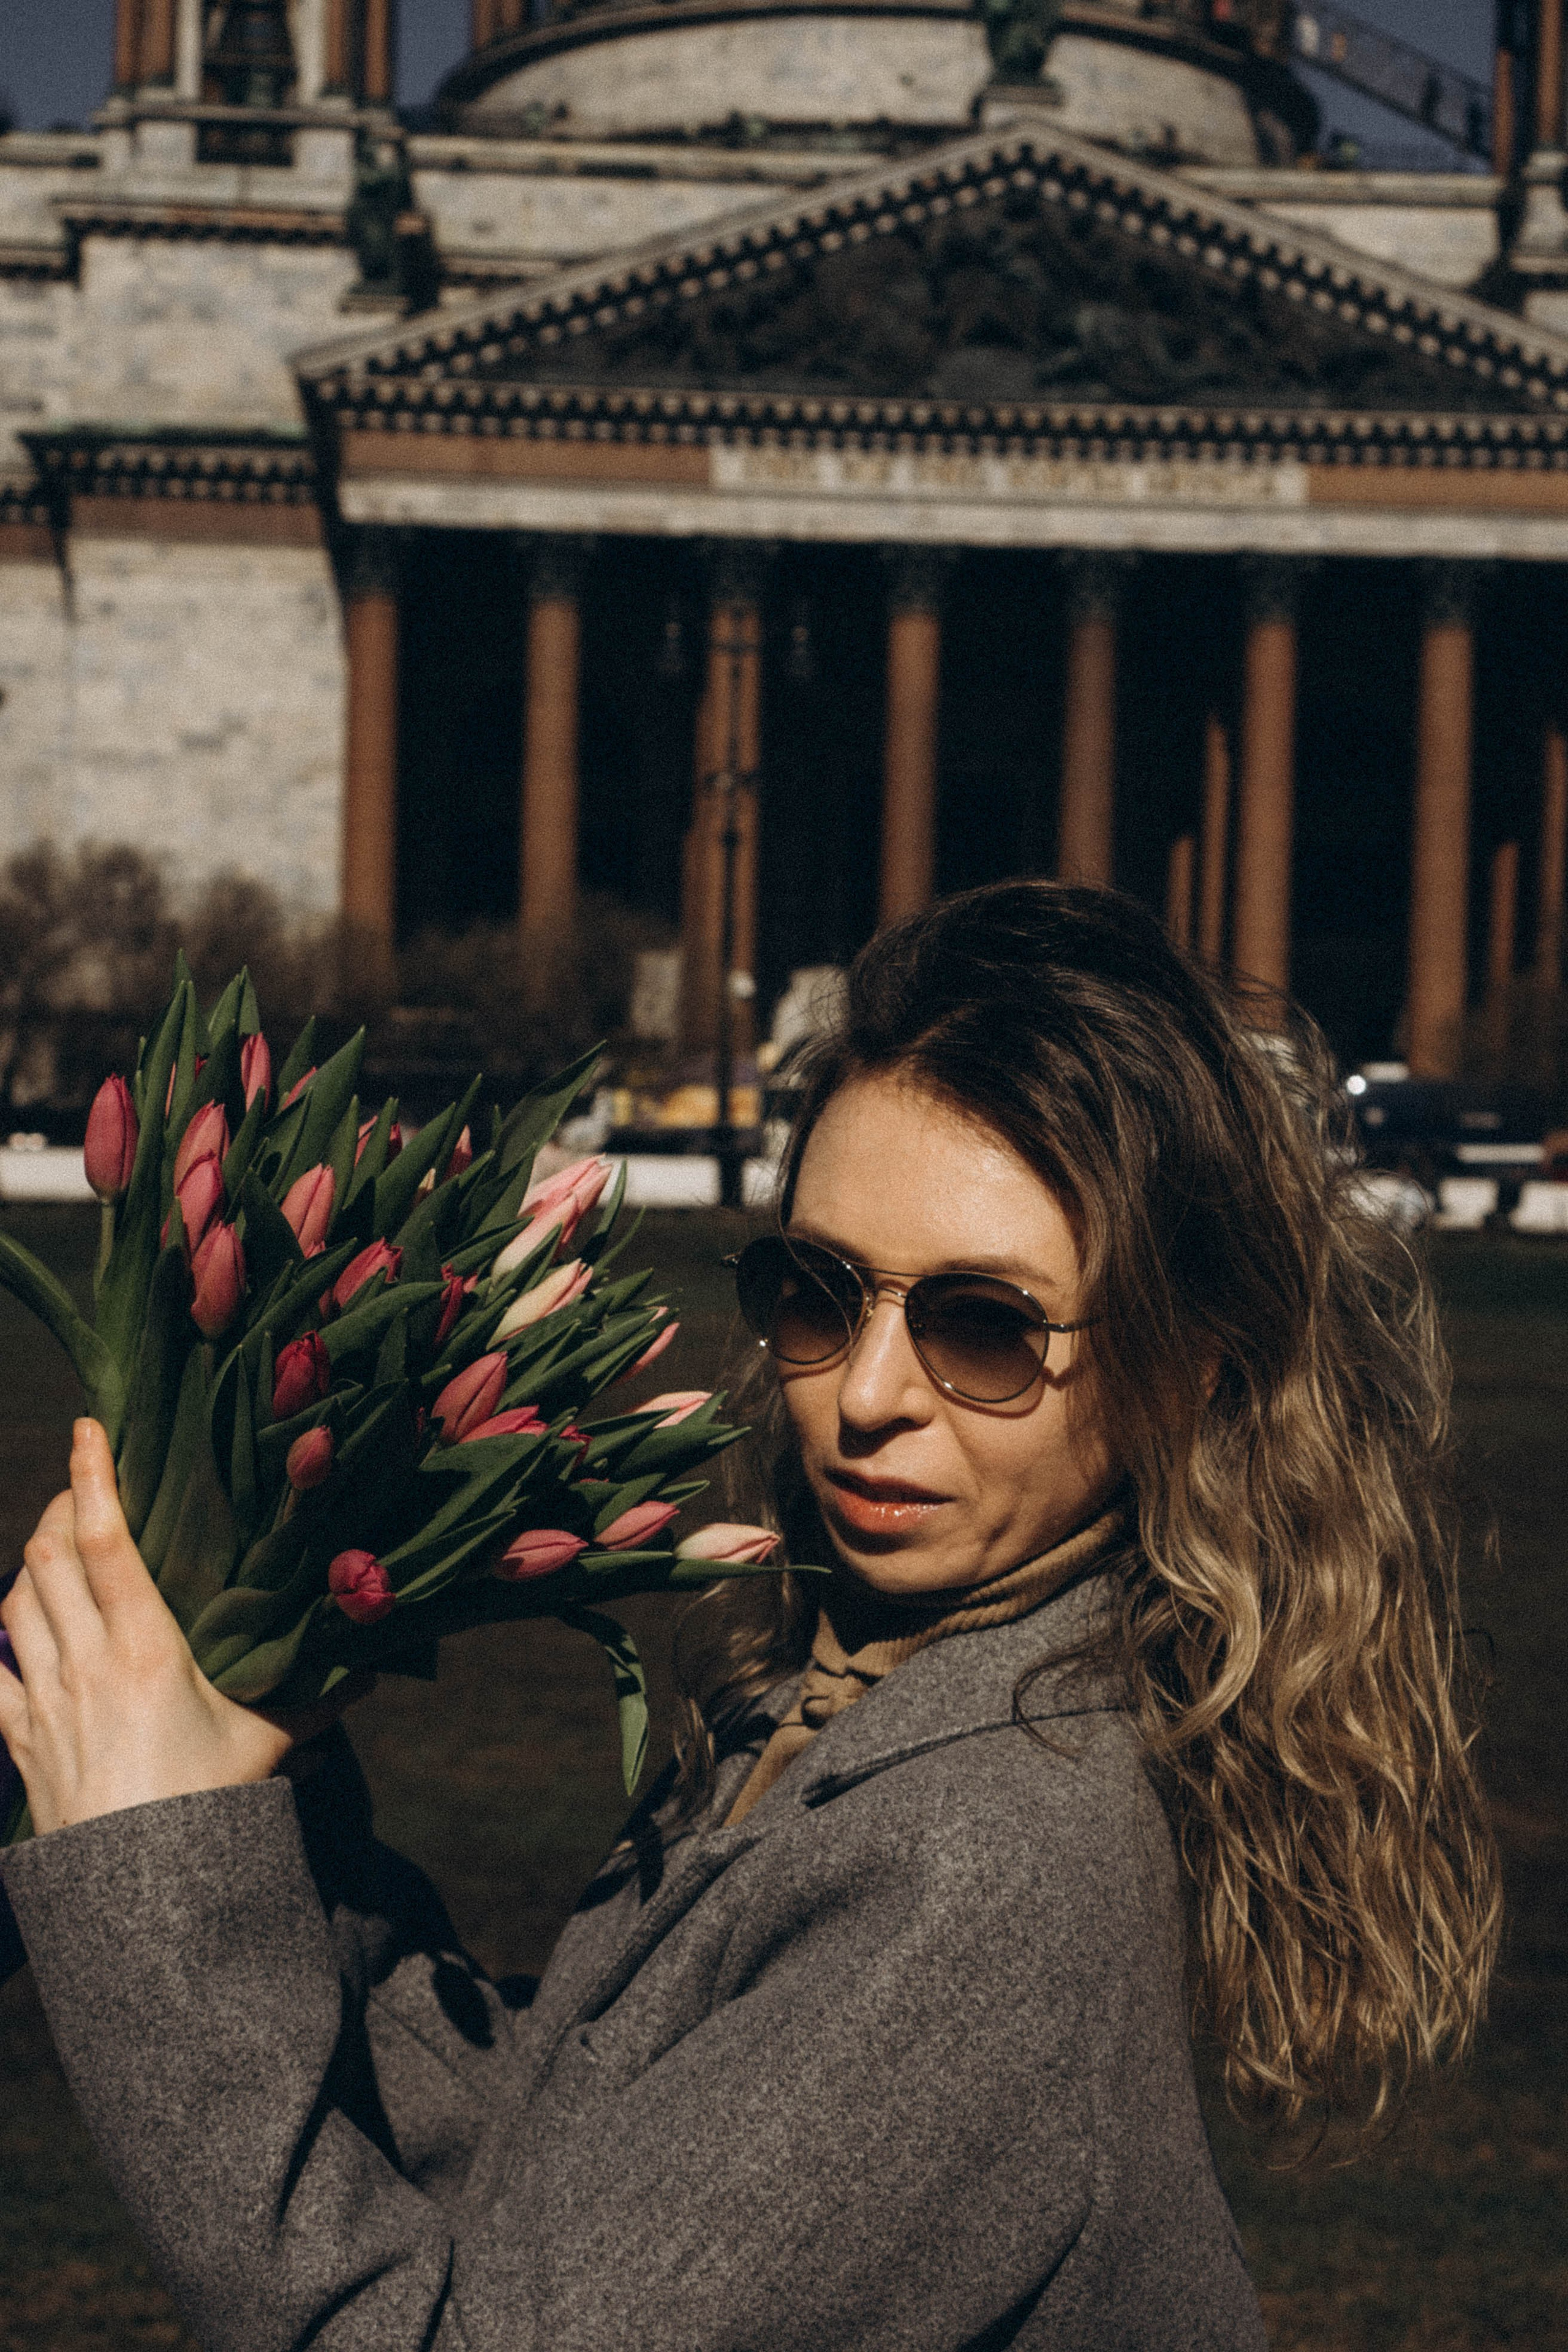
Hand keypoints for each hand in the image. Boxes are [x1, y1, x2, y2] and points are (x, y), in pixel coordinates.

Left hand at [0, 1420, 365, 1835]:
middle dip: (60, 1507)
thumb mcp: (268, 1743)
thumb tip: (375, 1670)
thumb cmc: (207, 1810)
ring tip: (57, 1548)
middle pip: (46, 1556)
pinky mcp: (19, 1740)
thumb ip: (316, 1698)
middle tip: (86, 1488)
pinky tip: (17, 1631)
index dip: (92, 1475)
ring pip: (13, 1602)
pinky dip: (1, 1638)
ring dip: (30, 1564)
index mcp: (144, 1647)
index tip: (89, 1427)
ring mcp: (42, 1700)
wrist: (138, 1895)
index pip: (105, 1541)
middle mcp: (83, 1662)